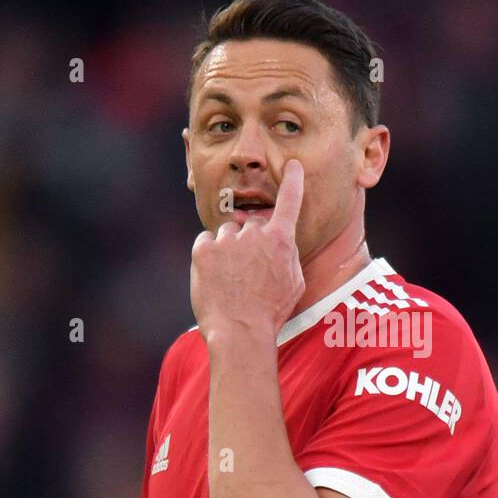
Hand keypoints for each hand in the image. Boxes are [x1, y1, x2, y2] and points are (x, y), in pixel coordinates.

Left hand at [190, 159, 305, 344]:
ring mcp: (227, 240)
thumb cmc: (271, 312)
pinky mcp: (203, 249)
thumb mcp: (294, 284)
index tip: (291, 165)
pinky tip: (216, 278)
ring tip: (231, 279)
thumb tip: (279, 243)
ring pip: (228, 233)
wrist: (240, 332)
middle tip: (249, 271)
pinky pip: (206, 242)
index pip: (290, 202)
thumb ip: (287, 256)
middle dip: (250, 241)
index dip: (292, 182)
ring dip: (229, 249)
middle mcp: (254, 234)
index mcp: (280, 241)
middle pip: (252, 224)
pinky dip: (209, 256)